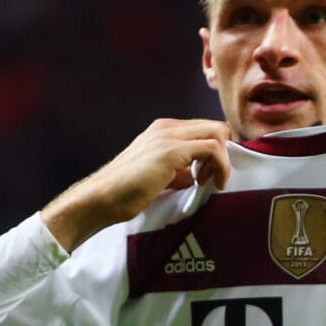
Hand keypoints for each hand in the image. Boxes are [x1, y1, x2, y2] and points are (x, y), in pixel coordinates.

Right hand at [42, 118, 231, 250]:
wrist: (102, 198)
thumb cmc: (126, 193)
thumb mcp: (160, 175)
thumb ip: (181, 170)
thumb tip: (200, 175)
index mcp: (163, 130)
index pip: (205, 129)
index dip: (216, 151)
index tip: (209, 175)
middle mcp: (167, 127)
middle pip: (216, 127)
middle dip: (224, 153)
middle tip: (212, 178)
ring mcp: (168, 136)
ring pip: (218, 133)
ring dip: (223, 160)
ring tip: (209, 182)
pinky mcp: (171, 151)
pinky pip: (213, 148)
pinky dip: (220, 166)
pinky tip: (209, 184)